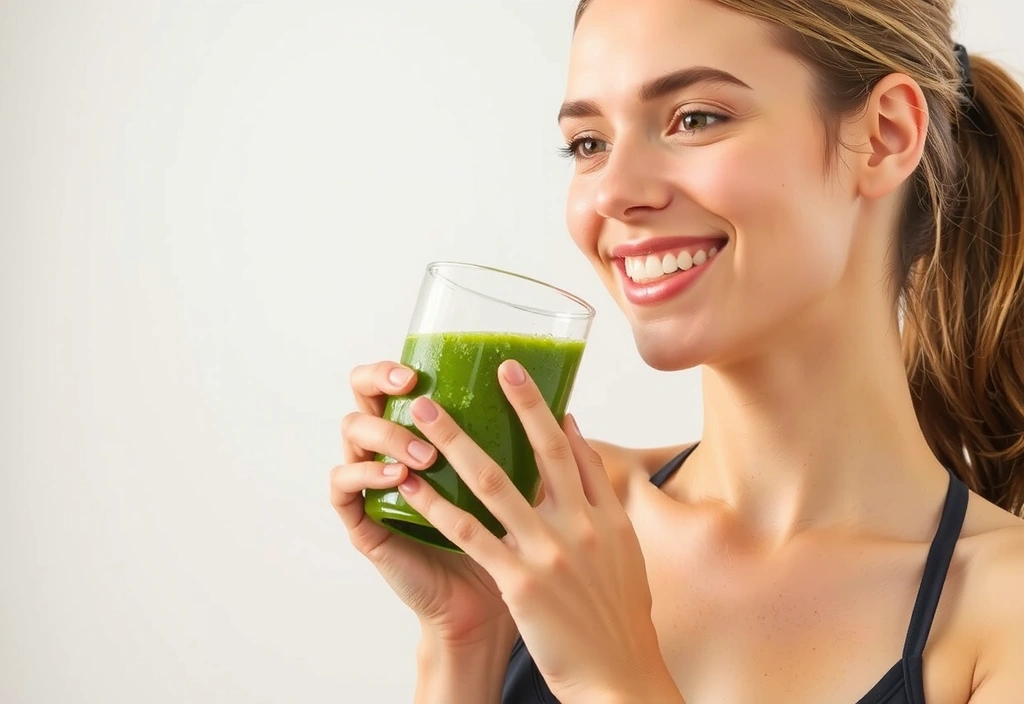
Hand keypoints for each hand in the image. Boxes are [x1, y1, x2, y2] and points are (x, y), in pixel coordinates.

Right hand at [331, 361, 513, 647]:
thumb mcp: (519, 490)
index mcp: (424, 433)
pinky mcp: (362, 522)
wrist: (488, 611)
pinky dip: (367, 476)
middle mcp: (392, 449)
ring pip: (352, 432)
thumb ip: (526, 450)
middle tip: (411, 385)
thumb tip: (566, 409)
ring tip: (424, 453)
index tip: (424, 367)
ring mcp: (372, 484)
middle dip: (379, 378)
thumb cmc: (507, 546)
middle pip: (363, 393)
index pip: (398, 379)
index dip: (404, 362)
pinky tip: (398, 477)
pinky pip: (344, 487)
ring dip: (388, 435)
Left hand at [393, 359, 681, 702]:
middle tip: (493, 367)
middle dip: (517, 404)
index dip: (547, 412)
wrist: (618, 677)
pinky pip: (470, 532)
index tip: (522, 379)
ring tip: (426, 412)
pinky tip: (412, 483)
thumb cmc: (618, 620)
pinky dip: (438, 504)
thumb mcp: (624, 557)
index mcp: (607, 519)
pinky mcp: (519, 581)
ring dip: (455, 441)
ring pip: (494, 482)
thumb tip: (581, 450)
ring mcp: (549, 552)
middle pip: (543, 451)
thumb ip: (605, 505)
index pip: (576, 453)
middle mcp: (581, 526)